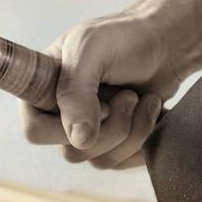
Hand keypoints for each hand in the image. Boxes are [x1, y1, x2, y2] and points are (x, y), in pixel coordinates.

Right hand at [23, 7, 190, 169]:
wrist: (166, 43)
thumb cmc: (125, 38)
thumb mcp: (92, 51)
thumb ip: (76, 93)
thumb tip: (77, 140)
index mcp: (42, 89)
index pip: (35, 132)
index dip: (66, 125)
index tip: (97, 100)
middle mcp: (60, 115)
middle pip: (73, 152)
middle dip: (111, 126)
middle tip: (128, 95)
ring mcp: (88, 132)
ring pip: (101, 160)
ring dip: (133, 131)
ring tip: (143, 99)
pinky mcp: (115, 144)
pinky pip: (124, 163)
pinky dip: (145, 140)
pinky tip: (151, 112)